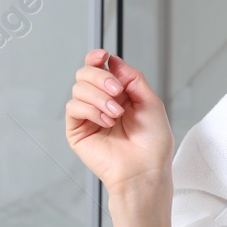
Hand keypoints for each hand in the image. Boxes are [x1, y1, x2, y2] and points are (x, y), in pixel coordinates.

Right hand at [65, 49, 173, 194]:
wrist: (145, 170)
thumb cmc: (152, 143)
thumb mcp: (150, 102)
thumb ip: (133, 78)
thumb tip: (114, 61)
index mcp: (118, 94)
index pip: (99, 68)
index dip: (97, 58)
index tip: (103, 56)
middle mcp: (101, 102)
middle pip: (85, 73)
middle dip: (101, 77)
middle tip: (117, 92)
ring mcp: (88, 116)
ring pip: (78, 88)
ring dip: (99, 97)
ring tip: (116, 114)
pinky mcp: (77, 131)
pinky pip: (73, 107)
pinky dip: (91, 110)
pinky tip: (106, 122)